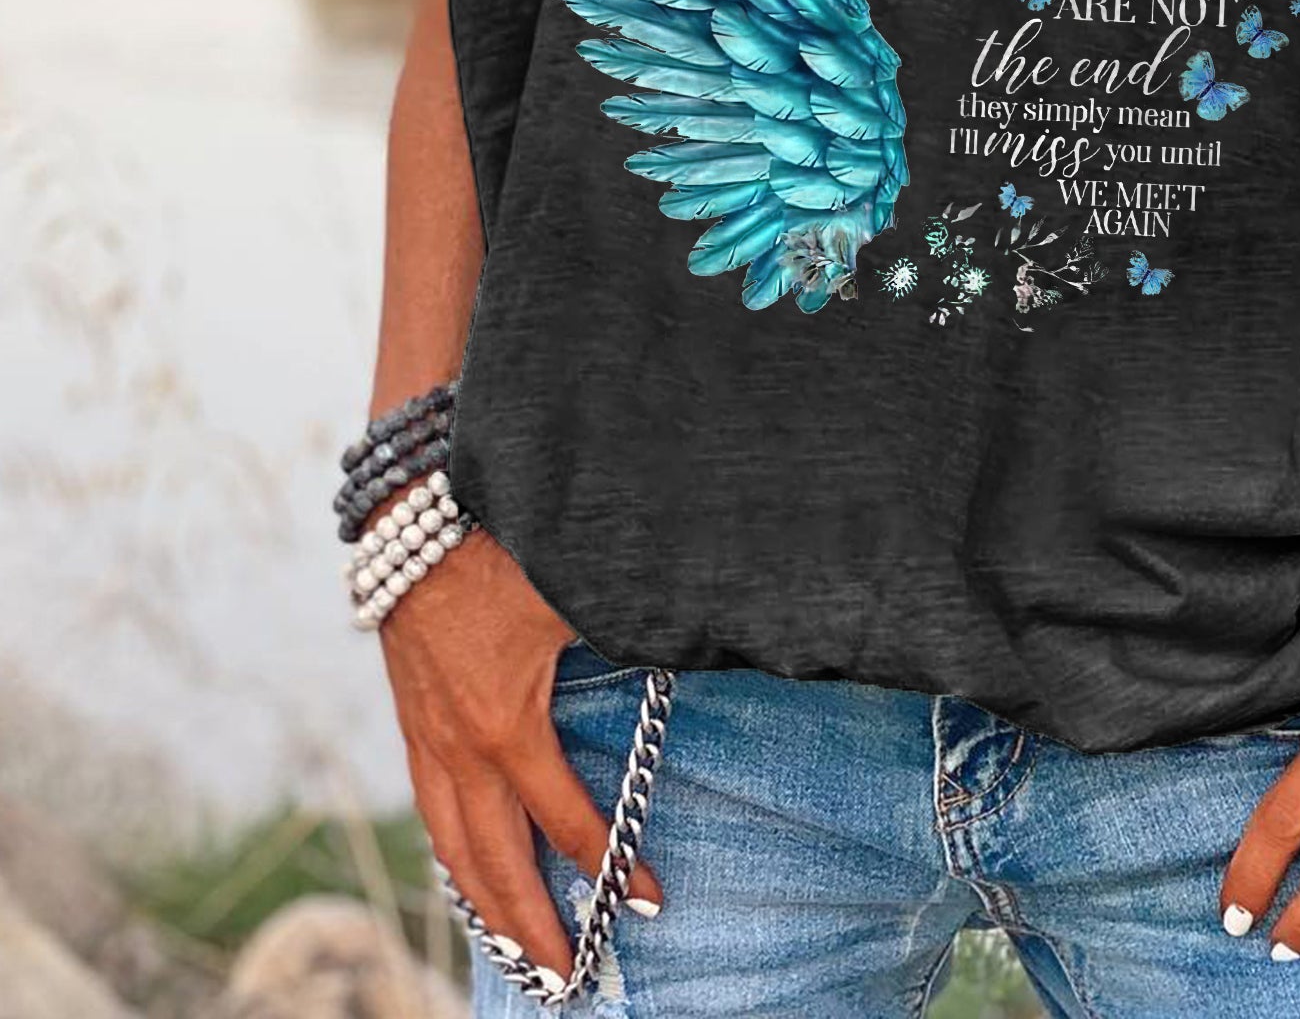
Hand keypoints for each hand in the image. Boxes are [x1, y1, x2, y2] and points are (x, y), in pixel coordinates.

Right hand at [379, 532, 663, 978]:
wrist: (416, 515)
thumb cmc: (506, 549)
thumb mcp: (582, 593)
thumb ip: (636, 631)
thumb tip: (699, 638)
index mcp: (507, 726)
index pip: (565, 821)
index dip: (610, 865)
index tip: (649, 900)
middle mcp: (459, 748)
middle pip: (495, 862)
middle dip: (534, 924)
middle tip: (569, 975)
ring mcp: (426, 739)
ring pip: (451, 846)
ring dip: (484, 903)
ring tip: (516, 949)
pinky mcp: (411, 721)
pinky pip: (429, 809)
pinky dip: (450, 853)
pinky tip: (468, 870)